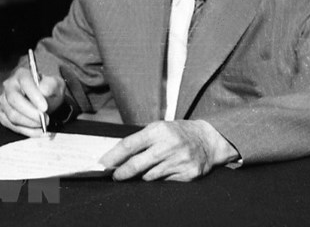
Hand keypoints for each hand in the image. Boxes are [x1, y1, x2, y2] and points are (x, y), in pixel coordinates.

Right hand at [0, 66, 65, 136]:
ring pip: (12, 115)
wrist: (45, 98)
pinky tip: (39, 131)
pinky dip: (27, 131)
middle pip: (15, 100)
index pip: (25, 82)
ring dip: (30, 123)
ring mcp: (4, 101)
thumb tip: (43, 90)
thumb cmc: (49, 89)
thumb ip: (51, 85)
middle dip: (31, 113)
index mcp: (22, 74)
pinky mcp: (3, 115)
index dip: (34, 95)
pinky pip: (12, 126)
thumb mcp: (56, 84)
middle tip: (45, 119)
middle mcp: (9, 86)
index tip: (44, 107)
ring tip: (44, 124)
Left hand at [99, 120, 238, 181]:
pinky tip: (163, 171)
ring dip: (142, 176)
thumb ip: (140, 140)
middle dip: (122, 173)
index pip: (129, 144)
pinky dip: (159, 178)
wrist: (207, 140)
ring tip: (145, 170)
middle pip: (137, 164)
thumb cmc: (178, 133)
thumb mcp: (159, 128)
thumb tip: (116, 156)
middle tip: (115, 176)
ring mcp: (179, 160)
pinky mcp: (187, 173)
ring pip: (149, 176)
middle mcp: (169, 145)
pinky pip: (164, 182)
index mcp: (159, 130)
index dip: (113, 156)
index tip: (102, 164)